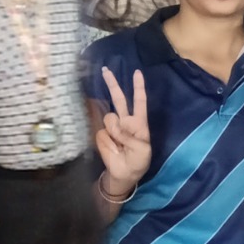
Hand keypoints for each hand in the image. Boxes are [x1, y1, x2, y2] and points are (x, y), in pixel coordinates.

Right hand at [96, 67, 152, 189]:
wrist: (124, 173)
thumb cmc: (139, 160)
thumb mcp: (143, 149)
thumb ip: (132, 136)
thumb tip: (118, 126)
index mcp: (139, 122)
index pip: (139, 101)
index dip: (138, 87)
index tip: (137, 72)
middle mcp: (125, 121)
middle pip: (118, 99)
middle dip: (112, 84)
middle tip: (105, 69)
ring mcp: (112, 127)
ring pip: (110, 118)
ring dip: (115, 132)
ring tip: (121, 145)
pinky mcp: (101, 134)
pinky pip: (102, 133)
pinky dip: (108, 142)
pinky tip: (113, 149)